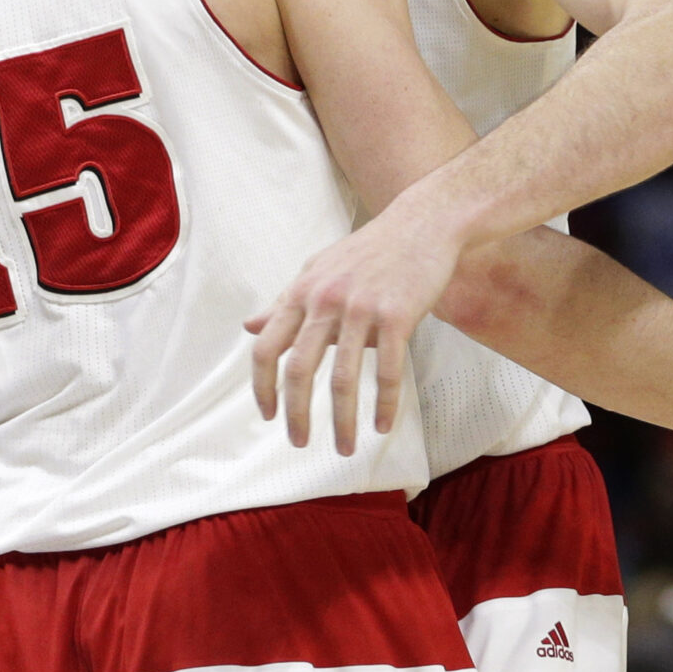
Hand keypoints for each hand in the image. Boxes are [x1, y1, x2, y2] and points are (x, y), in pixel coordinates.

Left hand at [247, 204, 462, 454]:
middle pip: (300, 370)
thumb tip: (250, 327)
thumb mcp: (317, 269)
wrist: (422, 224)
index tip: (269, 415)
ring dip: (342, 421)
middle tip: (300, 442)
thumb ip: (284, 302)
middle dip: (297, 414)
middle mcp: (326, 301)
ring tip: (344, 447)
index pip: (267, 348)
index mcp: (302, 292)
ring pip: (344, 378)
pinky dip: (385, 404)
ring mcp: (361, 308)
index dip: (263, 386)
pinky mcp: (397, 316)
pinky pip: (388, 370)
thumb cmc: (369, 249)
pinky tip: (383, 424)